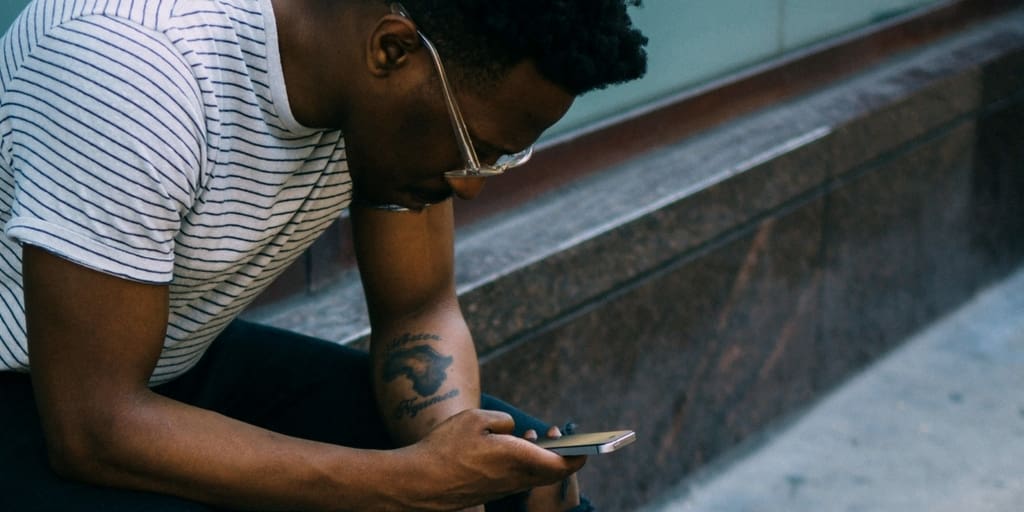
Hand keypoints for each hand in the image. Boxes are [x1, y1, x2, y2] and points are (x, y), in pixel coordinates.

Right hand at [393, 409, 585, 510]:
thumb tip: (512, 431)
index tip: (587, 446)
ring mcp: (502, 490)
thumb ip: (503, 422)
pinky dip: (521, 465)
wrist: (419, 483)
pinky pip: (516, 480)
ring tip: (532, 436)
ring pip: (533, 477)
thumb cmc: (446, 448)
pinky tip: (509, 450)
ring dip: (538, 459)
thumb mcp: (476, 418)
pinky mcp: (489, 494)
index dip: (578, 455)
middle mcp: (516, 479)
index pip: (563, 464)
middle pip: (552, 474)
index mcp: (520, 459)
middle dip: (561, 454)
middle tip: (557, 435)